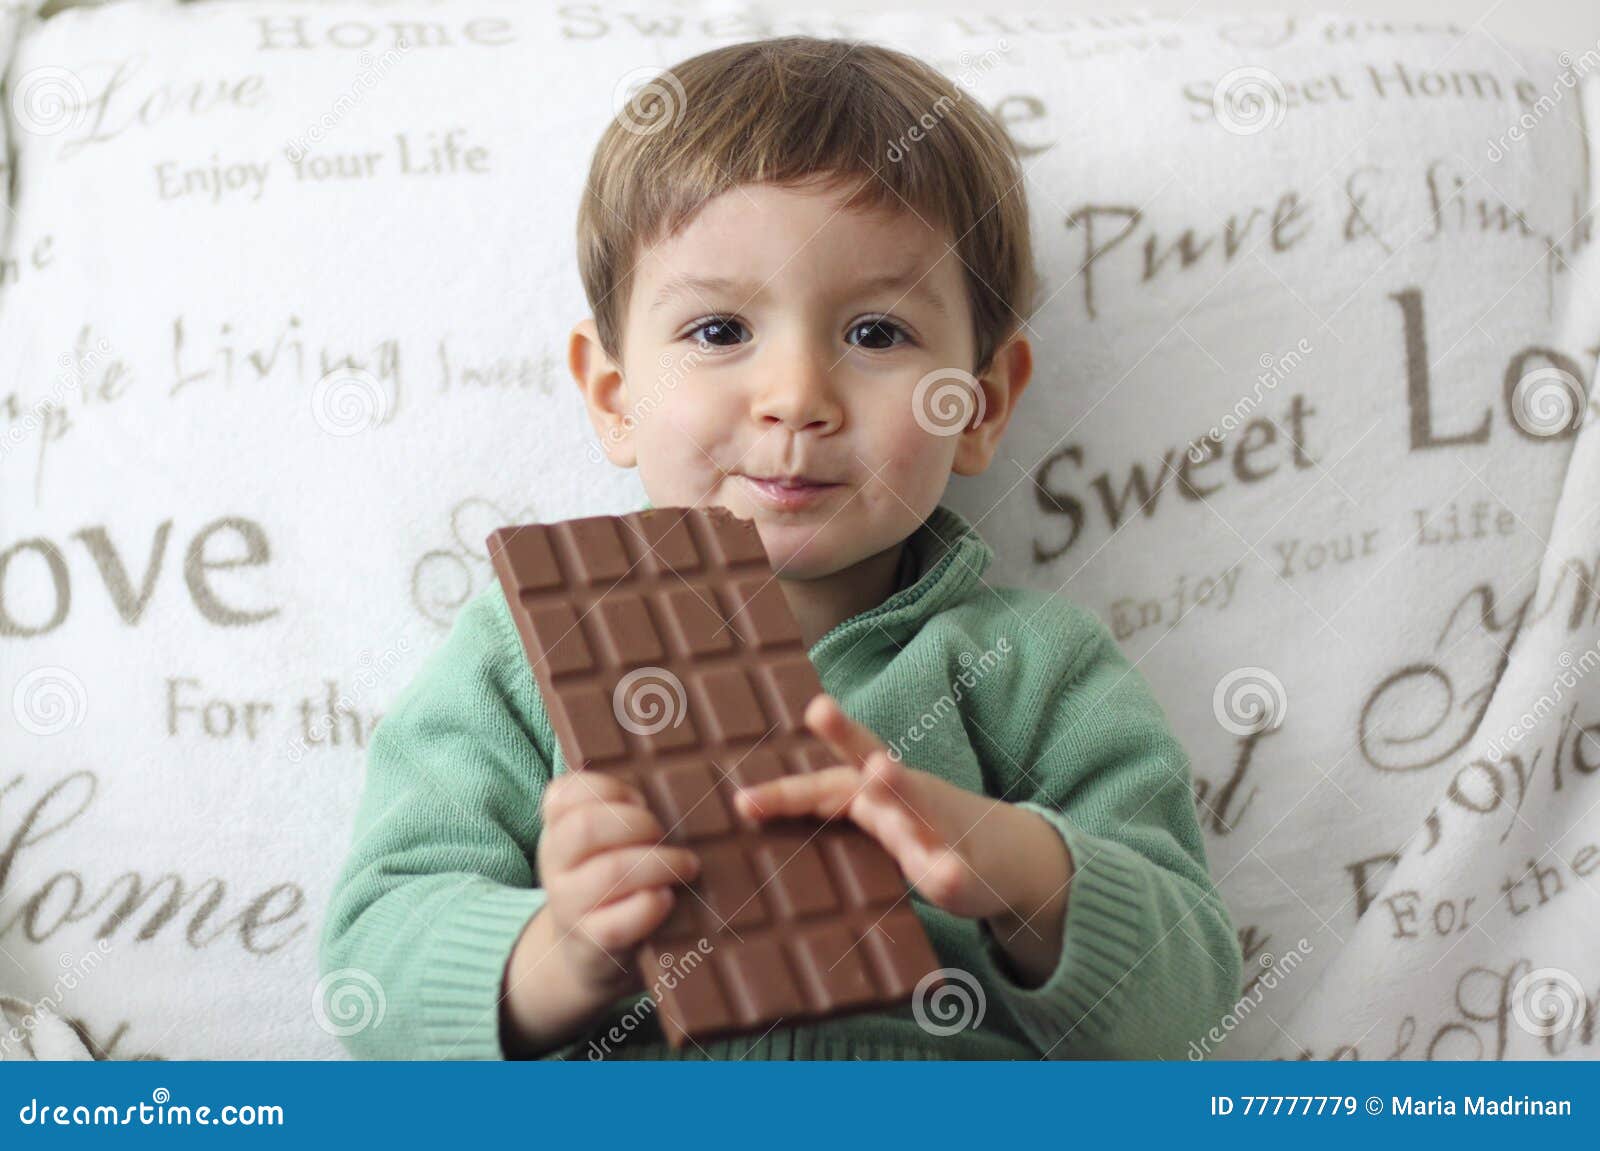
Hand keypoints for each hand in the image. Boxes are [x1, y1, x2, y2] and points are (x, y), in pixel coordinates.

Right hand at [532, 771, 700, 998]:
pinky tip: (668, 898)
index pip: (566, 792)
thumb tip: (683, 790)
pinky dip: (651, 906)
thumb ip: (624, 812)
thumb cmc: (611, 880)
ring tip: (686, 865)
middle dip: (637, 823)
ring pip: (611, 873)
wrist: (588, 950)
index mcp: (557, 829)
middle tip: (664, 834)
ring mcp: (569, 905)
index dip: (610, 788)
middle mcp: (555, 864)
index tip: (639, 799)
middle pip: (586, 827)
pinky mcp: (591, 941)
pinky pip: (620, 923)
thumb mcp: (604, 842)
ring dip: (660, 864)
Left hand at [729, 693, 1068, 925]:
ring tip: (880, 771)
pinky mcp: (968, 865)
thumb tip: (748, 804)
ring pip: (918, 805)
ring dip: (898, 788)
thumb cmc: (924, 830)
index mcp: (877, 790)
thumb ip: (827, 802)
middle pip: (873, 765)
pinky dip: (950, 869)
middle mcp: (907, 797)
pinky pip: (956, 869)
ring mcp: (940, 827)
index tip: (744, 803)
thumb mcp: (875, 813)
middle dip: (848, 738)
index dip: (786, 794)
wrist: (1009, 857)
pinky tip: (947, 872)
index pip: (826, 784)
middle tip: (820, 711)